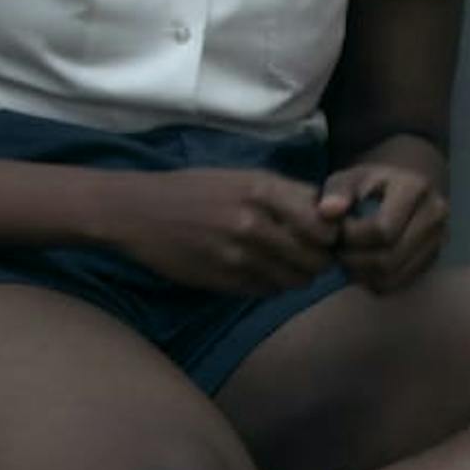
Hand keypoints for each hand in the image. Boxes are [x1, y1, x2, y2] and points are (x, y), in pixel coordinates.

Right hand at [106, 168, 338, 294]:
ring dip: (298, 276)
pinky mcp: (223, 280)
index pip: (323, 223)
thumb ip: (285, 194)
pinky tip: (262, 273)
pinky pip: (268, 291)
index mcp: (261, 189)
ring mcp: (237, 255)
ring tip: (287, 265)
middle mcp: (253, 223)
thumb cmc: (195, 189)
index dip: (331, 234)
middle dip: (320, 260)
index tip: (326, 235)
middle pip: (315, 257)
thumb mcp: (242, 177)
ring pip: (295, 280)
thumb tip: (330, 214)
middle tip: (312, 257)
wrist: (137, 211)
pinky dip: (273, 286)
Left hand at [319, 138, 448, 294]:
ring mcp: (438, 239)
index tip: (338, 230)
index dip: (352, 237)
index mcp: (415, 188)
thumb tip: (327, 212)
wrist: (399, 190)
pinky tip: (361, 265)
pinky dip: (372, 281)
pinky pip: (397, 283)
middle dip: (354, 259)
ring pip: (392, 274)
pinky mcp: (432, 259)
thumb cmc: (369, 184)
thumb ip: (337, 191)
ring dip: (361, 273)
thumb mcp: (350, 178)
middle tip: (337, 250)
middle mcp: (435, 214)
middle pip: (389, 257)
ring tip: (347, 257)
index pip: (383, 229)